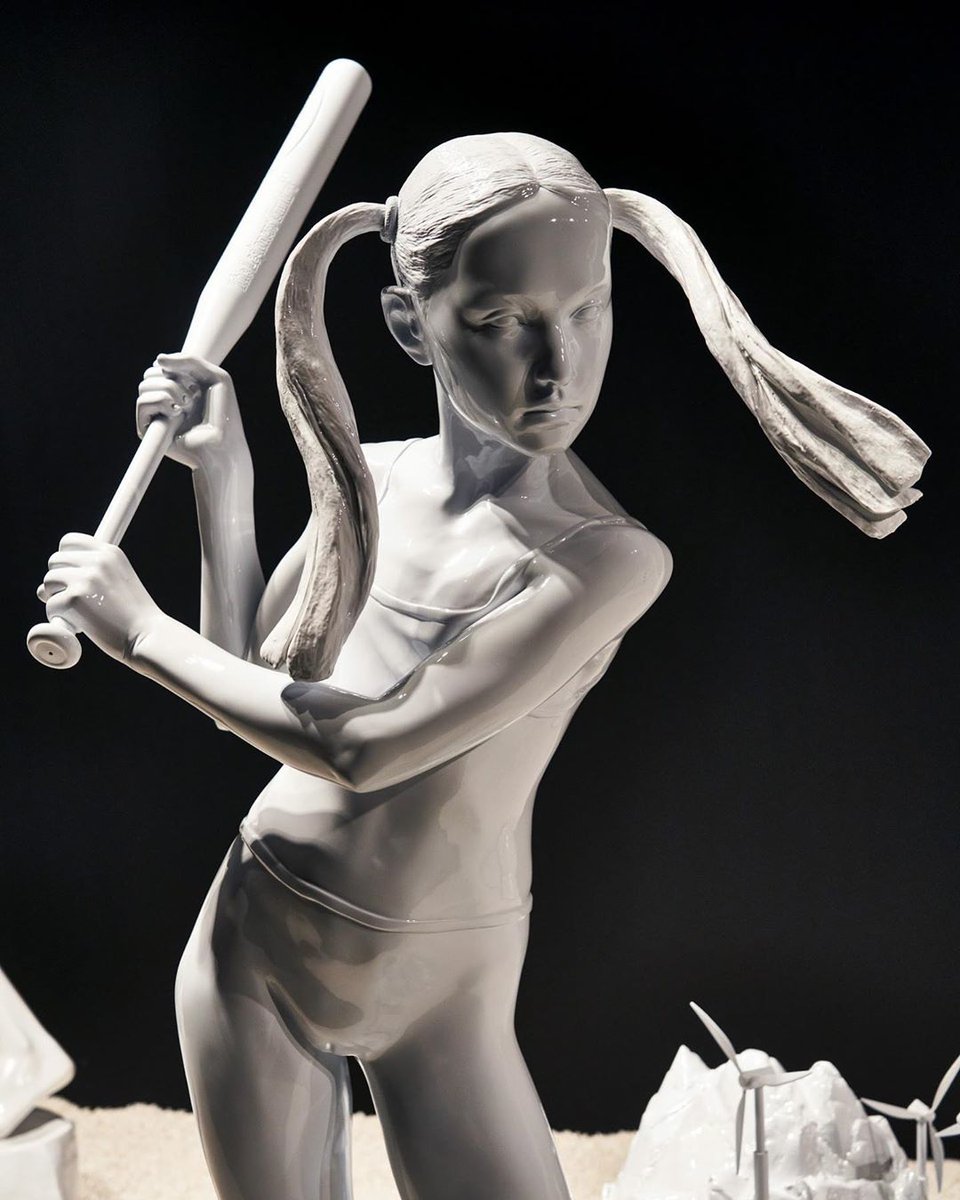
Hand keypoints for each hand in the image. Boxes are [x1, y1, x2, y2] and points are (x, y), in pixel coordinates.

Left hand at [38, 534, 162, 661]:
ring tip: (79, 613)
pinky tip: (80, 625)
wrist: (147, 636)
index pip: (70, 541)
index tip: (71, 575)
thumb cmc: (133, 617)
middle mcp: (98, 560)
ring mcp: (86, 578)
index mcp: (110, 552)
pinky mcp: (74, 598)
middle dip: (59, 581)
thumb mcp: (117, 585)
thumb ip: (84, 578)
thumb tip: (40, 589)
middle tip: (77, 601)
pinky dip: (59, 618)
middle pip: (54, 561)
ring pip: (48, 582)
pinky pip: (50, 605)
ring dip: (56, 599)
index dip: (65, 558)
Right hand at [137, 353, 245, 470]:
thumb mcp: (214, 377)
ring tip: (186, 406)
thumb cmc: (223, 414)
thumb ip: (190, 361)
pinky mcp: (149, 429)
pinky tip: (176, 414)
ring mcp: (156, 414)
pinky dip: (159, 402)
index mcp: (178, 387)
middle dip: (172, 379)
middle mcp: (165, 400)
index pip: (160, 365)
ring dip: (168, 389)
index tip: (195, 381)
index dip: (174, 366)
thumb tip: (158, 359)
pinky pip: (142, 402)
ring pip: (144, 385)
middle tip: (193, 395)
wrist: (222, 446)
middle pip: (150, 373)